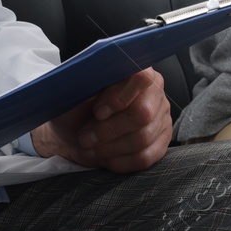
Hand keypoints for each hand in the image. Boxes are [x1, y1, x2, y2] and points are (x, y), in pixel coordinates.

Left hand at [31, 68, 171, 171]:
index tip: (97, 112)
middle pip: (142, 114)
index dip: (119, 98)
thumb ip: (80, 83)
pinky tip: (106, 158)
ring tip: (91, 148)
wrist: (74, 132)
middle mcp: (153, 90)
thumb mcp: (70, 93)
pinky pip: (145, 157)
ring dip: (110, 148)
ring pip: (143, 138)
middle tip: (85, 137)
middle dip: (108, 130)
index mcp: (133, 68)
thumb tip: (84, 77)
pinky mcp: (160, 141)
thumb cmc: (74, 109)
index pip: (140, 77)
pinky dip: (120, 162)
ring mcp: (160, 116)